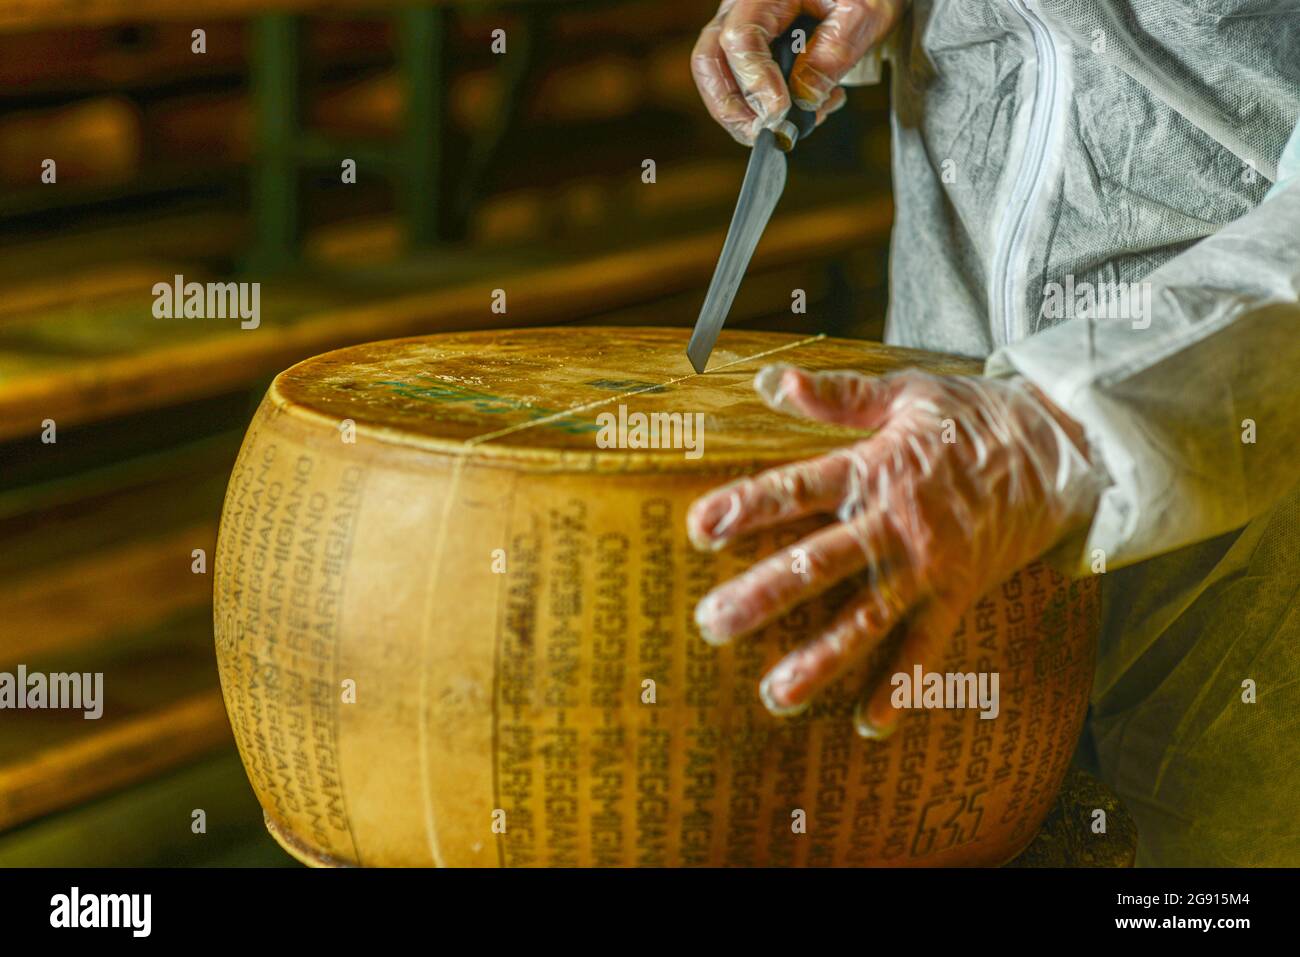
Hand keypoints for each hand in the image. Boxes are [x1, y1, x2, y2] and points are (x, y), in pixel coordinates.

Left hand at [687, 364, 1106, 736]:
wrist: (1057, 452)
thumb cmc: (970, 418)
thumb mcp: (904, 392)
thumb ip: (836, 393)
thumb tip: (770, 381)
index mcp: (875, 469)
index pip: (799, 489)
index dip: (748, 508)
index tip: (700, 528)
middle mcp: (896, 525)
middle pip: (819, 563)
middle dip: (763, 595)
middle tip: (712, 623)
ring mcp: (928, 568)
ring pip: (865, 619)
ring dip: (820, 659)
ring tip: (774, 695)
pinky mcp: (957, 596)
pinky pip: (926, 649)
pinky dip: (900, 688)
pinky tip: (867, 725)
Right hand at [691, 0, 902, 144]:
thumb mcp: (862, 11)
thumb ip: (835, 51)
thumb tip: (804, 98)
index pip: (740, 38)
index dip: (755, 81)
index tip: (780, 113)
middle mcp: (741, 9)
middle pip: (709, 61)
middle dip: (731, 109)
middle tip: (765, 136)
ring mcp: (740, 30)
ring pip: (716, 79)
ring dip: (745, 117)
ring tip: (794, 126)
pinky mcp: (749, 53)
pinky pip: (738, 87)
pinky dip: (760, 112)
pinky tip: (803, 112)